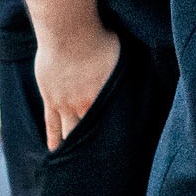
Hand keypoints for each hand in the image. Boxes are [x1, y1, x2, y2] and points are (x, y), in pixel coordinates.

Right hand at [33, 21, 121, 150]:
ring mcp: (65, 104)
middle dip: (95, 147)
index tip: (123, 152)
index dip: (116, 139)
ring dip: (73, 146)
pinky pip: (50, 124)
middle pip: (91, 132)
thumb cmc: (100, 39)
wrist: (68, 32)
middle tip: (99, 163)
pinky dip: (53, 138)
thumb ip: (126, 74)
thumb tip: (146, 74)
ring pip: (69, 132)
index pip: (113, 125)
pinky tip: (55, 149)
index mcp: (105, 98)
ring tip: (76, 162)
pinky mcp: (50, 98)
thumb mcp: (122, 58)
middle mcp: (86, 106)